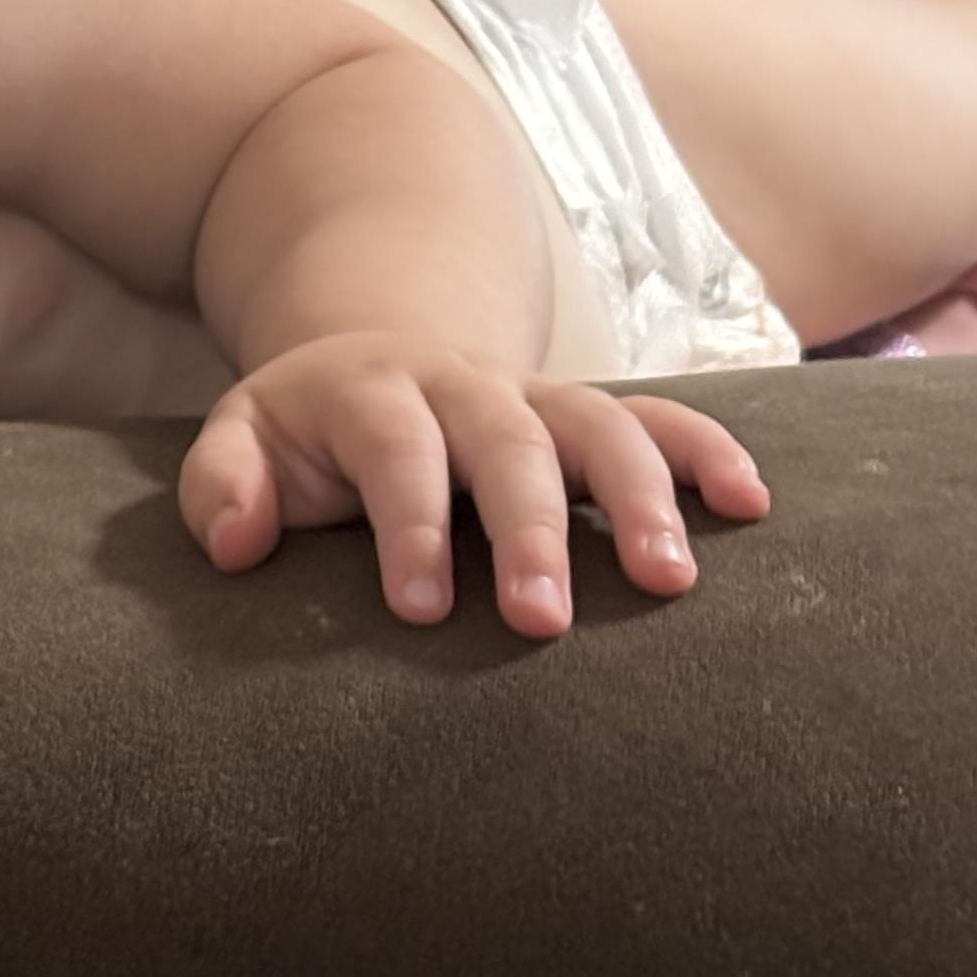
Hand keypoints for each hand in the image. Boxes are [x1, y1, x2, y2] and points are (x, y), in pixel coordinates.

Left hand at [177, 330, 769, 638]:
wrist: (370, 356)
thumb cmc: (305, 432)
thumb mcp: (243, 438)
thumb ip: (222, 484)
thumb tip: (236, 543)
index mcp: (370, 390)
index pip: (393, 449)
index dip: (408, 522)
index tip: (418, 605)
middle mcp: (463, 386)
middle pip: (505, 444)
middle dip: (529, 529)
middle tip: (541, 621)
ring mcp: (534, 397)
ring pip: (598, 426)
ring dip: (640, 496)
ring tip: (669, 582)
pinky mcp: (587, 416)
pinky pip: (660, 419)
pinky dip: (709, 452)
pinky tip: (754, 505)